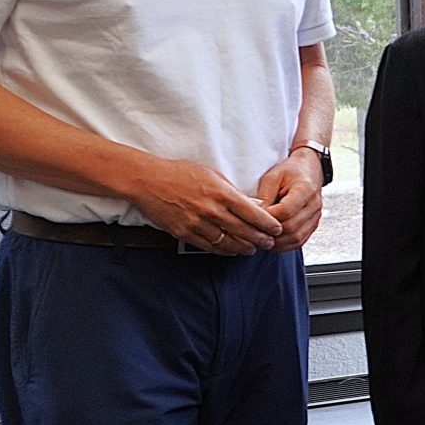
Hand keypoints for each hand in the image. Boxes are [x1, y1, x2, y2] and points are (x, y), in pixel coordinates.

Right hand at [126, 153, 283, 253]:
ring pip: (228, 242)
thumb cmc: (180, 173)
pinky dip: (223, 250)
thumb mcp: (212, 175)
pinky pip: (209, 247)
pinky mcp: (184, 233)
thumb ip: (234, 191)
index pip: (253, 214)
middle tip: (269, 243)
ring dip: (244, 247)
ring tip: (252, 249)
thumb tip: (255, 204)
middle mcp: (212, 211)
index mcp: (222, 194)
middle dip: (261, 239)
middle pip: (244, 231)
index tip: (277, 229)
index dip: (268, 225)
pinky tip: (232, 250)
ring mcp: (197, 224)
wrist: (148, 181)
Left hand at [254, 151, 324, 251]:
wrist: (309, 169)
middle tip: (253, 231)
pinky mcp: (313, 225)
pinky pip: (300, 241)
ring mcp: (316, 217)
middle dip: (270, 232)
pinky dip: (285, 245)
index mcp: (305, 189)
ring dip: (277, 242)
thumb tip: (255, 217)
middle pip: (291, 228)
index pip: (285, 211)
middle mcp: (314, 205)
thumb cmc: (290, 171)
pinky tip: (272, 240)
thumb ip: (264, 197)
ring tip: (261, 237)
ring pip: (296, 238)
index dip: (267, 218)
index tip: (253, 218)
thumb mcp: (272, 177)